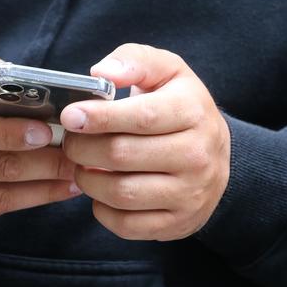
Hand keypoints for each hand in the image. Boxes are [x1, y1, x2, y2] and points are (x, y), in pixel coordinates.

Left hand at [60, 44, 230, 240]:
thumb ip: (134, 62)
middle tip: (70, 142)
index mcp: (193, 112)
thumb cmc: (179, 109)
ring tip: (82, 166)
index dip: (99, 118)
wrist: (216, 158)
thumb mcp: (167, 72)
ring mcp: (190, 194)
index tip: (69, 116)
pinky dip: (101, 210)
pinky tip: (101, 192)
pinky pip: (126, 225)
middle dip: (82, 149)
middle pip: (122, 155)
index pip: (141, 117)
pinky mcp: (178, 223)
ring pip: (121, 193)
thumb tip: (101, 73)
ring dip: (88, 180)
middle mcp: (197, 155)